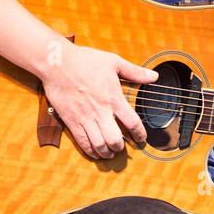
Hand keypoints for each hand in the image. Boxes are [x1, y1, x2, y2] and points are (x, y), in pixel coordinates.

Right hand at [39, 42, 155, 159]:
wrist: (58, 63)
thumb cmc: (85, 60)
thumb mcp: (114, 62)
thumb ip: (135, 72)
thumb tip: (154, 77)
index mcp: (113, 98)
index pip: (132, 122)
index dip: (140, 134)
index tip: (141, 139)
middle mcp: (100, 111)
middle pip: (114, 139)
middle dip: (120, 148)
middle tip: (122, 148)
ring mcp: (85, 117)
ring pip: (98, 144)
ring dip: (106, 152)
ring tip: (109, 153)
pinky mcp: (71, 120)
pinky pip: (82, 141)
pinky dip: (90, 150)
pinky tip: (95, 152)